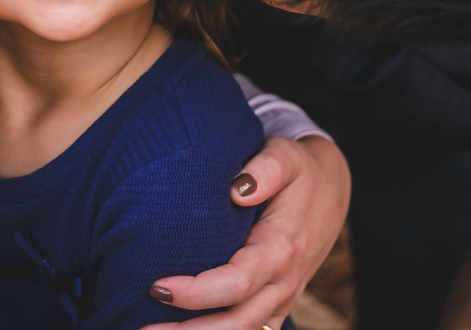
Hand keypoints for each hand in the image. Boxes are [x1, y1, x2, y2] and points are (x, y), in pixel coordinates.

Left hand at [142, 135, 349, 328]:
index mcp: (280, 248)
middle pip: (236, 322)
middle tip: (140, 327)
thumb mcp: (286, 157)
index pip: (237, 282)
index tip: (157, 286)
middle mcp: (283, 282)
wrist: (330, 190)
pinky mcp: (277, 304)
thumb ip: (266, 168)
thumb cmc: (298, 172)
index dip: (196, 291)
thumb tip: (237, 188)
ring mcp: (282, 298)